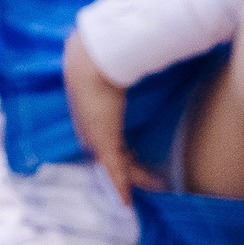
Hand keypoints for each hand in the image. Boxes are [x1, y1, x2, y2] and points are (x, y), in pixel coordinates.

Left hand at [63, 30, 168, 205]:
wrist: (91, 59)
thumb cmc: (106, 58)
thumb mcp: (116, 63)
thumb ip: (128, 58)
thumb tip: (138, 43)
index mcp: (91, 112)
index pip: (106, 137)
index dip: (121, 148)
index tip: (134, 156)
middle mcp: (90, 128)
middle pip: (111, 154)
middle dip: (130, 167)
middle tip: (151, 178)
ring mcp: (96, 137)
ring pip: (116, 165)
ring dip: (133, 177)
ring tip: (154, 186)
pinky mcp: (104, 143)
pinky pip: (115, 170)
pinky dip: (122, 186)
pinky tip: (128, 201)